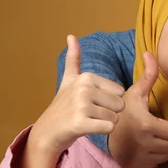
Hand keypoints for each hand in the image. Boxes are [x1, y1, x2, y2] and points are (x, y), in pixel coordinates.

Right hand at [28, 35, 125, 157]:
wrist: (47, 132)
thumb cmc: (63, 106)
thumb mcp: (68, 80)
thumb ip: (73, 59)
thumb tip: (71, 35)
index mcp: (86, 77)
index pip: (120, 91)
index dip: (110, 100)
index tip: (92, 103)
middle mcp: (84, 89)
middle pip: (120, 104)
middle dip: (110, 112)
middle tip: (90, 114)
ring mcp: (81, 106)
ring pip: (115, 117)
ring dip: (105, 123)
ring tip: (88, 120)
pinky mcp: (80, 124)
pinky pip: (109, 127)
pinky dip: (103, 131)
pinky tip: (88, 129)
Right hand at [108, 51, 167, 167]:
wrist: (100, 131)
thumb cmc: (123, 110)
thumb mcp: (134, 93)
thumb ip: (148, 75)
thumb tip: (150, 53)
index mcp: (147, 125)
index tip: (160, 122)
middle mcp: (144, 143)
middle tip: (157, 129)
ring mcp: (140, 157)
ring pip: (167, 155)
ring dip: (163, 147)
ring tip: (151, 137)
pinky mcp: (136, 166)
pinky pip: (157, 163)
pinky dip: (154, 157)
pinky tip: (144, 147)